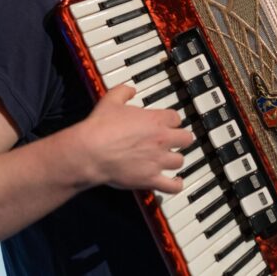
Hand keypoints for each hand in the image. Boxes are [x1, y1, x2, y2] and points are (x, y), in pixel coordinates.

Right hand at [76, 85, 194, 193]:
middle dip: (181, 139)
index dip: (172, 120)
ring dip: (175, 159)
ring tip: (169, 159)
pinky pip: (173, 186)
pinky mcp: (150, 179)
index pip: (176, 117)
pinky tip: (176, 182)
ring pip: (180, 160)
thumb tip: (130, 90)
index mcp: (155, 120)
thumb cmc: (100, 127)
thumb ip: (124, 91)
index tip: (167, 122)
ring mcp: (158, 161)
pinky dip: (177, 185)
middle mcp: (161, 140)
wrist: (91, 151)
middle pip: (186, 138)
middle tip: (174, 140)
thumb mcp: (111, 100)